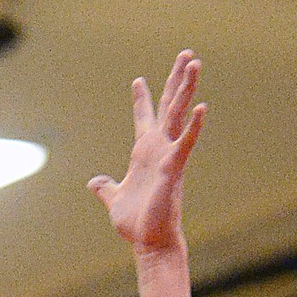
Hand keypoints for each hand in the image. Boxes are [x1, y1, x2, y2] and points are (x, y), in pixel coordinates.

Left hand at [89, 50, 204, 254]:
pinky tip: (202, 106)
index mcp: (145, 154)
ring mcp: (169, 157)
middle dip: (175, 80)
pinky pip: (186, 143)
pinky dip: (194, 126)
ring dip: (186, 88)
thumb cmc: (136, 224)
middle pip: (169, 106)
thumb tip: (94, 182)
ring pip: (179, 114)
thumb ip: (106, 188)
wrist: (149, 243)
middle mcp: (159, 150)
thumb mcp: (114, 200)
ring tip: (195, 62)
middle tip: (186, 54)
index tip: (138, 80)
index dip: (142, 99)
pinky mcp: (174, 169)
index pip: (145, 118)